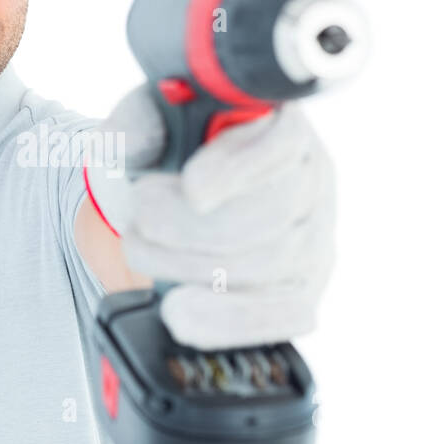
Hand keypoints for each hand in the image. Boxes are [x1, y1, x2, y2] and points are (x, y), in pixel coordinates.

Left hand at [88, 84, 337, 349]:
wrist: (172, 207)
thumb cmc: (173, 155)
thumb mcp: (151, 126)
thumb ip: (140, 123)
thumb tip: (132, 141)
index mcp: (283, 126)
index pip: (280, 144)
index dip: (238, 169)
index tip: (192, 188)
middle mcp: (311, 182)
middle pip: (273, 214)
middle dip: (194, 226)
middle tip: (140, 218)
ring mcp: (313, 241)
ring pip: (269, 267)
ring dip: (190, 266)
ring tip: (139, 248)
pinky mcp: (300, 292)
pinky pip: (279, 317)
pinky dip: (225, 320)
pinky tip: (180, 313)